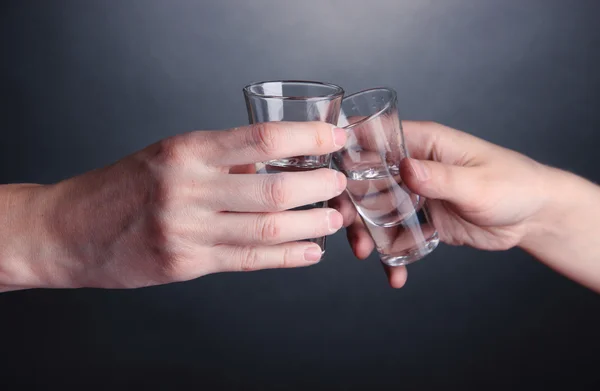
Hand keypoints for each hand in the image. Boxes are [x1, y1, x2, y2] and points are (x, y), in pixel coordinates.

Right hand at [4, 122, 347, 289]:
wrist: (70, 230)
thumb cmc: (124, 187)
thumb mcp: (170, 156)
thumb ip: (221, 161)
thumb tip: (273, 162)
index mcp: (186, 151)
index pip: (261, 138)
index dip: (308, 138)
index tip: (335, 138)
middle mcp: (188, 188)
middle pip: (274, 188)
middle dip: (319, 186)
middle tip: (340, 182)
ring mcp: (187, 229)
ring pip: (268, 229)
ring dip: (311, 224)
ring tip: (334, 218)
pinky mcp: (186, 263)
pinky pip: (250, 261)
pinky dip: (288, 258)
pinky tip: (310, 252)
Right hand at [332, 121, 548, 287]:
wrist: (534, 218)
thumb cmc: (514, 185)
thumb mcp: (477, 183)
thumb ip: (440, 177)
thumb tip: (405, 168)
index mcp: (425, 144)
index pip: (376, 138)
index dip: (348, 152)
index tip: (329, 174)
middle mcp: (414, 166)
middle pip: (367, 179)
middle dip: (351, 202)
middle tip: (346, 225)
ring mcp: (415, 194)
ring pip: (376, 210)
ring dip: (365, 232)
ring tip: (365, 254)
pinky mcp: (422, 219)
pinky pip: (397, 236)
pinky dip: (391, 255)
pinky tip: (395, 275)